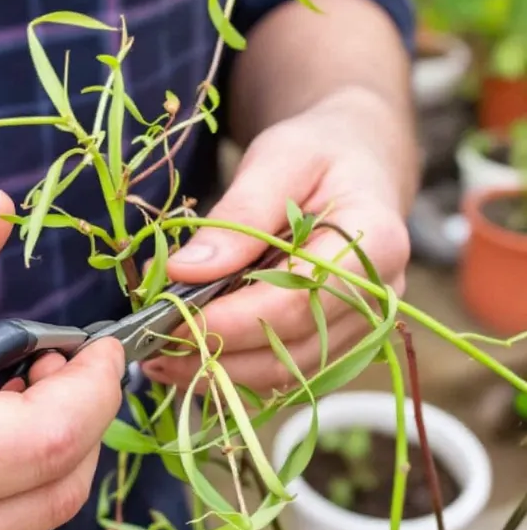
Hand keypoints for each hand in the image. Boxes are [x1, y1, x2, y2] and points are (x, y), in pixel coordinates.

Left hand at [142, 91, 411, 393]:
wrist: (355, 165)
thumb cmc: (318, 154)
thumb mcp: (277, 162)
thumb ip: (238, 217)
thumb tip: (185, 272)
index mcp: (375, 244)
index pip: (296, 301)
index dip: (229, 320)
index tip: (170, 320)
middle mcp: (377, 297)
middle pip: (291, 349)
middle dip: (215, 355)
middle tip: (151, 349)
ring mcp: (362, 325)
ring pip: (286, 372)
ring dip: (220, 375)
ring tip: (161, 360)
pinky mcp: (339, 340)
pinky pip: (286, 371)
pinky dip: (236, 372)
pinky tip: (192, 361)